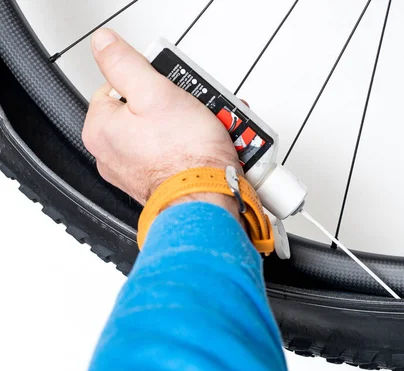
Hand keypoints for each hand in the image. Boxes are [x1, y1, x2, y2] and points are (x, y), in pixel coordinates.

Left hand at [82, 29, 240, 211]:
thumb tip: (104, 45)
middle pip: (144, 111)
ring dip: (190, 125)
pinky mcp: (160, 184)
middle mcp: (112, 155)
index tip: (170, 86)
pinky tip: (209, 147)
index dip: (150, 82)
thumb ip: (125, 64)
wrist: (208, 200)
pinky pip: (175, 155)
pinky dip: (193, 148)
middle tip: (196, 107)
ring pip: (164, 134)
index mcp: (101, 130)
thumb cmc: (185, 155)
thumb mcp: (155, 93)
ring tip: (210, 127)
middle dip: (176, 105)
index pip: (118, 88)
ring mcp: (137, 173)